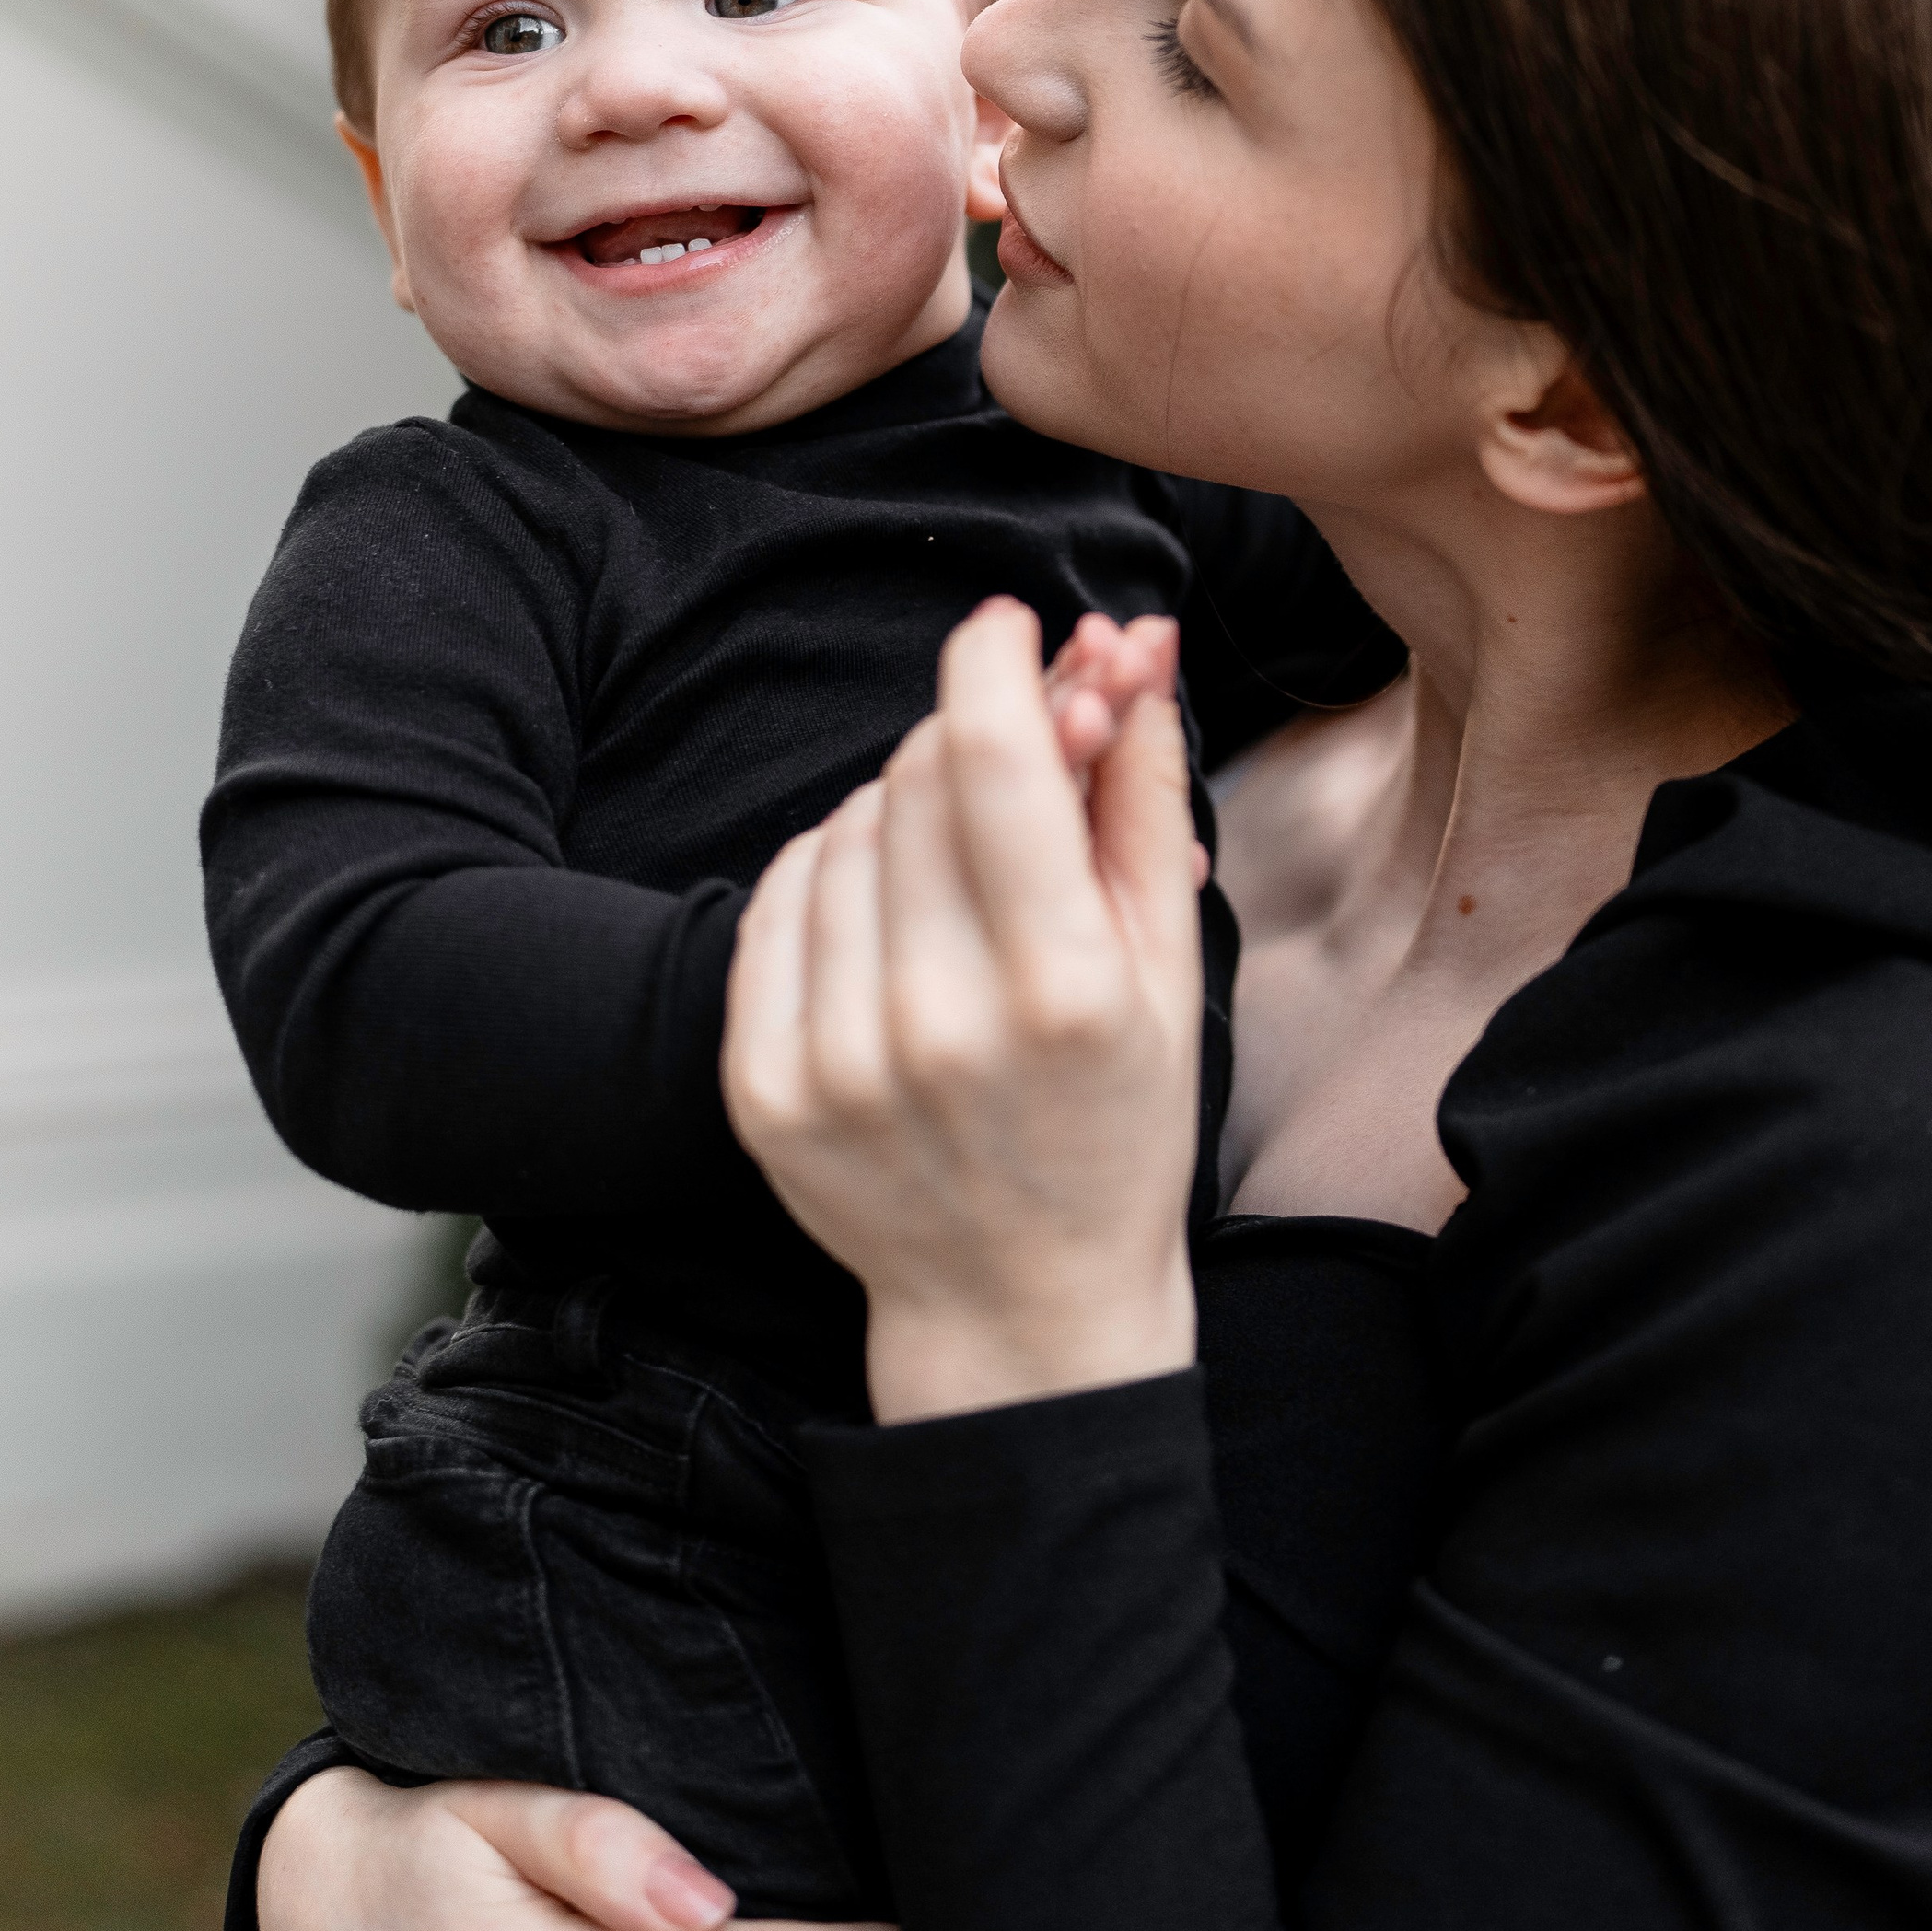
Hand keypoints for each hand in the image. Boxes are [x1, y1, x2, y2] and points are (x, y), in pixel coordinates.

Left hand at [725, 596, 1204, 1423]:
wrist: (1020, 1303)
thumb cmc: (1117, 1123)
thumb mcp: (1170, 965)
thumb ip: (1144, 793)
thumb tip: (1139, 645)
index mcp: (1062, 991)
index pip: (992, 761)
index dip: (994, 663)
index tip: (1009, 627)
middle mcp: (937, 1023)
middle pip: (918, 780)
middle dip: (969, 730)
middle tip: (1013, 743)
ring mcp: (834, 1060)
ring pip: (844, 830)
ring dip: (903, 808)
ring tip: (962, 869)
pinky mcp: (761, 1086)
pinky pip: (778, 899)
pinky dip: (831, 873)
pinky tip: (887, 911)